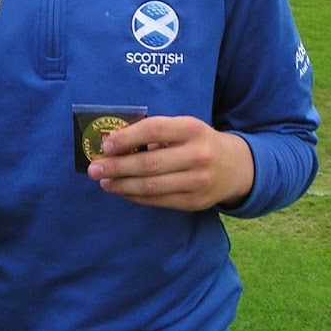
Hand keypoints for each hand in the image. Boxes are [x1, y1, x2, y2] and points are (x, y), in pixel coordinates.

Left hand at [86, 115, 253, 210]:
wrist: (236, 167)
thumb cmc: (200, 143)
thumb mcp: (185, 128)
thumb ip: (156, 133)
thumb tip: (114, 142)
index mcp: (193, 129)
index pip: (155, 131)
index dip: (128, 137)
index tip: (106, 144)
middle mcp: (198, 155)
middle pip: (149, 163)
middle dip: (117, 166)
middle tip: (94, 168)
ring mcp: (198, 181)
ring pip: (151, 186)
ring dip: (122, 185)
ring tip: (104, 182)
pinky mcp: (195, 202)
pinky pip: (158, 201)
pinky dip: (136, 196)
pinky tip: (122, 191)